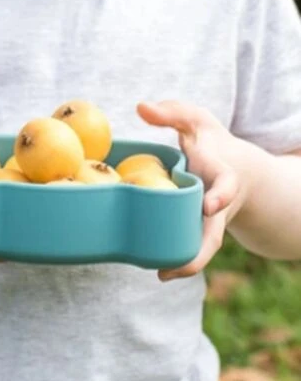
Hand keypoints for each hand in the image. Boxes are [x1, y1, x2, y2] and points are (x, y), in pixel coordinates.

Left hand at [138, 100, 245, 281]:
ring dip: (187, 263)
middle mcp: (218, 203)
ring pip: (204, 247)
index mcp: (221, 174)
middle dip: (202, 249)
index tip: (209, 205)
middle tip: (180, 265)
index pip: (225, 184)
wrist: (239, 169)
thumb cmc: (210, 142)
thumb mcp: (196, 120)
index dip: (219, 196)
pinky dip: (179, 261)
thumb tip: (140, 107)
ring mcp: (210, 221)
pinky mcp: (199, 230)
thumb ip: (172, 112)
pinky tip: (158, 270)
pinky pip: (192, 249)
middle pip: (215, 232)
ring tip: (163, 273)